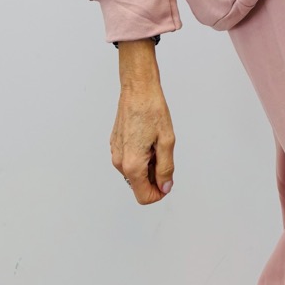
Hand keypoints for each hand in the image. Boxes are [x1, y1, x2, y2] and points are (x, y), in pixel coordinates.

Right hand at [111, 41, 174, 204]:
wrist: (138, 89)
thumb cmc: (151, 109)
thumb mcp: (167, 141)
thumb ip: (166, 168)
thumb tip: (165, 186)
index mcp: (132, 164)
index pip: (144, 196)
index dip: (159, 192)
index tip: (168, 180)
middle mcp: (119, 161)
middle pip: (139, 185)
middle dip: (154, 176)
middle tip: (164, 153)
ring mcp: (116, 153)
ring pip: (134, 172)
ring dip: (148, 165)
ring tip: (156, 143)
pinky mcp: (116, 144)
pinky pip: (130, 160)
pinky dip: (141, 156)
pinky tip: (147, 138)